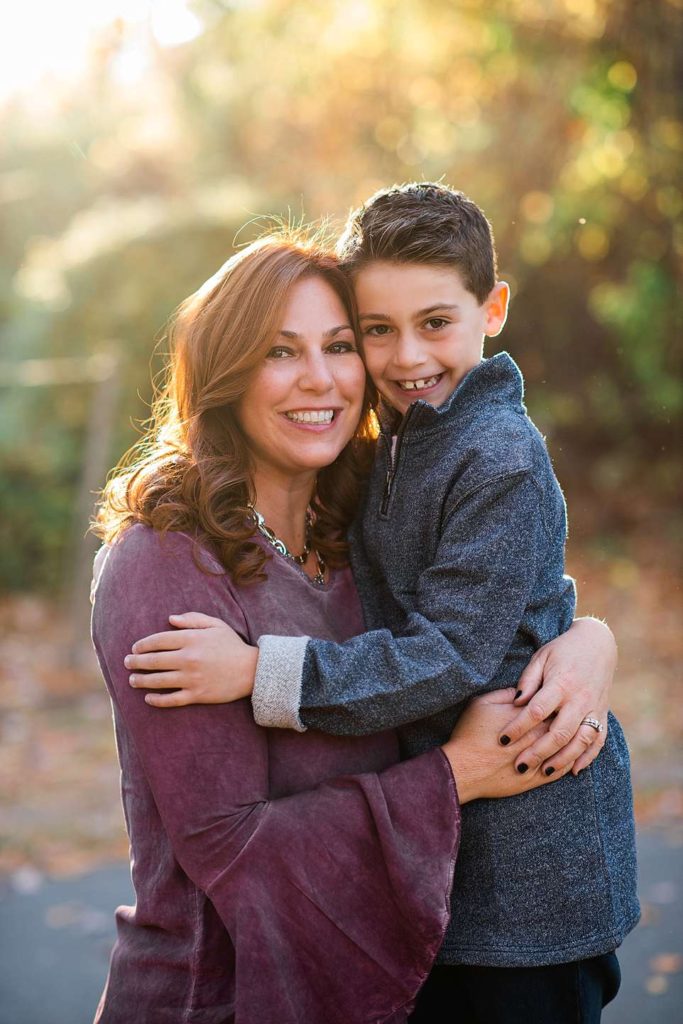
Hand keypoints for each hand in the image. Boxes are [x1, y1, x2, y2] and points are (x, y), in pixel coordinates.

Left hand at [124, 612, 257, 707]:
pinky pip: (171, 699)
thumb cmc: (232, 645)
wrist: (252, 671)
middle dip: (136, 662)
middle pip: (154, 660)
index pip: (158, 640)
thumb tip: (170, 619)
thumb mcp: (216, 625)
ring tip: (132, 680)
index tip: (135, 648)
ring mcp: (192, 678)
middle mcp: (188, 658)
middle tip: (127, 663)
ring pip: (158, 680)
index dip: (143, 645)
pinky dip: (157, 700)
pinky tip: (148, 698)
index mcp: (192, 639)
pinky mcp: (197, 695)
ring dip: (141, 680)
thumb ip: (193, 619)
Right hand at [442, 688, 570, 802]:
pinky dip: (566, 763)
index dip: (557, 701)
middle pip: (563, 725)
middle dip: (567, 719)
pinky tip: (567, 757)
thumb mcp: (482, 704)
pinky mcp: (535, 779)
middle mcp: (536, 737)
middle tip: (568, 714)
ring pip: (566, 749)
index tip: (557, 699)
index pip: (552, 704)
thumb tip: (523, 691)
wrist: (463, 769)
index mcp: (526, 716)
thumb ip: (506, 694)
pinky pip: (560, 771)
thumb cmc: (470, 734)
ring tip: (570, 735)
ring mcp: (538, 760)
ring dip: (570, 742)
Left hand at [497, 617, 615, 777]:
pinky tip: (573, 771)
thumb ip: (528, 681)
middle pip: (559, 732)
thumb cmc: (562, 650)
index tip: (502, 739)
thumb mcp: (541, 657)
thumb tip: (516, 702)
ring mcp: (594, 708)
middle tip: (519, 766)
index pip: (537, 711)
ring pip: (580, 741)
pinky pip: (598, 741)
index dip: (519, 727)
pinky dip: (587, 757)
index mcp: (561, 683)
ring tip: (543, 772)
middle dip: (538, 752)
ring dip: (563, 759)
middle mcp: (580, 699)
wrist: (598, 644)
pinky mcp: (603, 714)